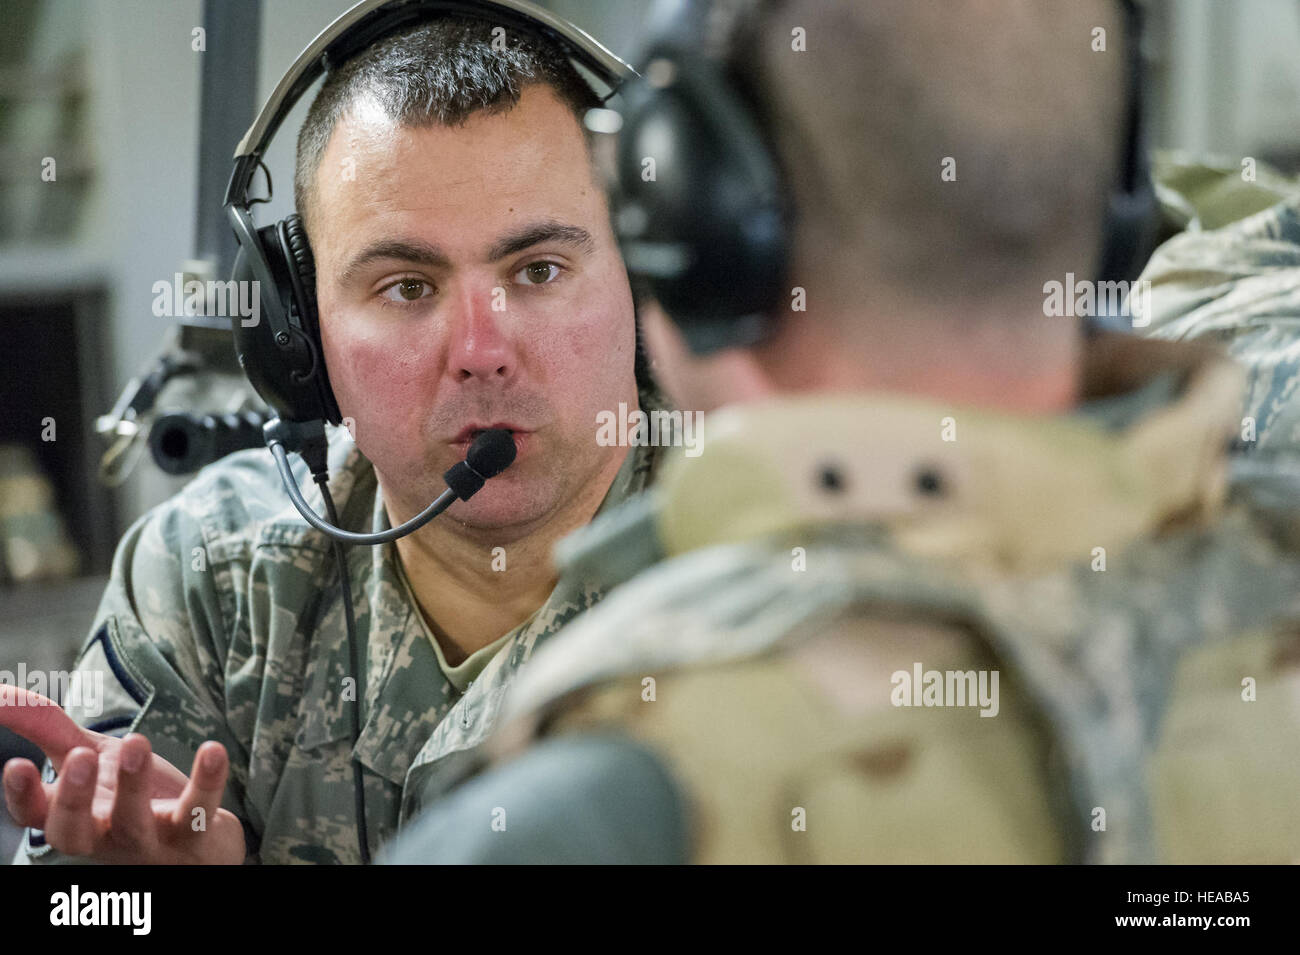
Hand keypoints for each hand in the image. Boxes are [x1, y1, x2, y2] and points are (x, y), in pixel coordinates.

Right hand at [1, 685, 244, 863]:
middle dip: (73, 798)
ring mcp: (149, 842)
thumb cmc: (130, 800)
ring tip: (137, 740)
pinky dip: (208, 782)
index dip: (22, 796)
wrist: (198, 845)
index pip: (36, 817)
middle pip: (74, 833)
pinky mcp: (193, 838)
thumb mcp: (89, 758)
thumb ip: (46, 727)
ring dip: (133, 784)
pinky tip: (213, 750)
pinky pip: (198, 813)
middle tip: (79, 756)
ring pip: (134, 823)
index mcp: (74, 818)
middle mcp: (104, 837)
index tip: (15, 764)